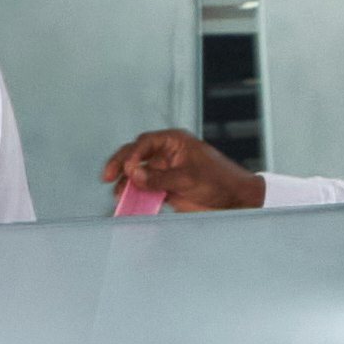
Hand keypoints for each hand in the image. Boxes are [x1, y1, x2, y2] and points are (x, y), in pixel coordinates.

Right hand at [104, 128, 266, 210]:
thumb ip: (159, 178)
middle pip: (136, 155)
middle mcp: (167, 154)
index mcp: (174, 142)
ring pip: (139, 174)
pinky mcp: (167, 187)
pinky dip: (136, 195)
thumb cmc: (220, 179)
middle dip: (120, 165)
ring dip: (126, 182)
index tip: (126, 168)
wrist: (235, 199)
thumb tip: (135, 175)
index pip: (145, 143)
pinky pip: (146, 189)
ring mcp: (166, 171)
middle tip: (108, 177)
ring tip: (118, 193)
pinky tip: (128, 202)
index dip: (132, 154)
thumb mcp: (188, 178)